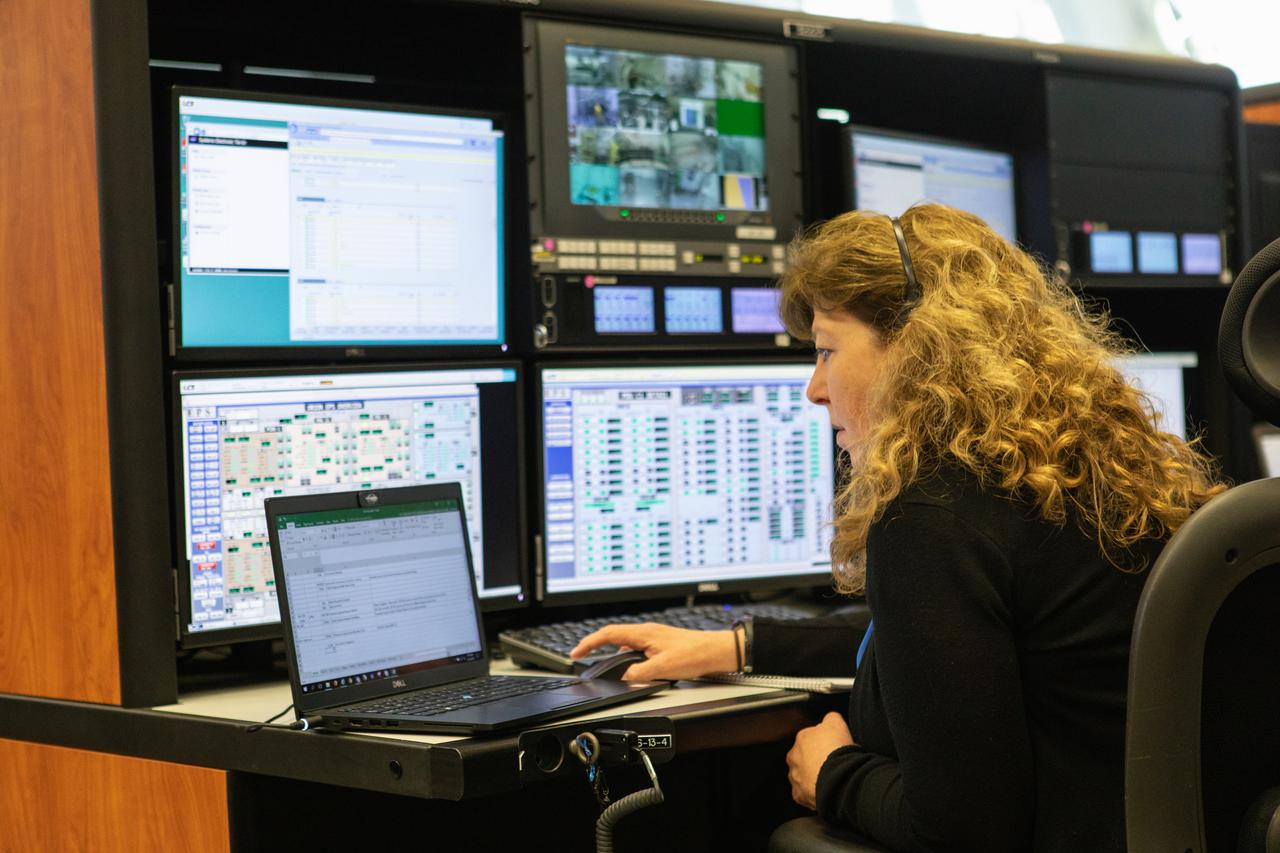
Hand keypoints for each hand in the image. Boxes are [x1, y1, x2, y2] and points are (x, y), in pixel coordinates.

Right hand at [569, 623, 738, 681]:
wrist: (718, 651)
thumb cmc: (696, 654)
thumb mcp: (663, 668)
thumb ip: (640, 674)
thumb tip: (626, 677)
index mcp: (644, 634)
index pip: (608, 634)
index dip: (589, 643)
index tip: (576, 652)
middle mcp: (648, 633)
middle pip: (615, 638)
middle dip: (598, 648)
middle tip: (585, 658)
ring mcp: (655, 639)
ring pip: (628, 647)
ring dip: (617, 657)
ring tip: (611, 670)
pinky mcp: (662, 646)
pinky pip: (640, 652)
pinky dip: (632, 661)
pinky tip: (636, 672)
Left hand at [786, 712, 855, 809]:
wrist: (838, 778)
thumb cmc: (836, 751)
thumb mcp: (836, 722)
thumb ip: (830, 718)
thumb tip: (830, 717)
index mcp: (801, 738)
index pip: (811, 737)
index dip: (824, 743)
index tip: (833, 747)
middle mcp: (794, 757)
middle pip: (805, 757)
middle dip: (816, 760)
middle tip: (832, 764)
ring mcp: (795, 777)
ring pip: (803, 775)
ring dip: (813, 776)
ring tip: (830, 778)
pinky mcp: (799, 795)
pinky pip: (805, 793)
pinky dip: (814, 792)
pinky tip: (825, 790)